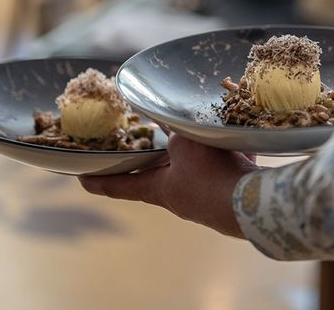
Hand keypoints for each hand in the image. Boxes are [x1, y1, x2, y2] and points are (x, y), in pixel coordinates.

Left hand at [79, 135, 257, 238]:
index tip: (81, 179)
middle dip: (158, 159)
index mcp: (160, 190)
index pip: (121, 186)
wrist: (252, 203)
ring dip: (199, 152)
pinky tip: (238, 141)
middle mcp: (181, 198)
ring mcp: (207, 199)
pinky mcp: (231, 193)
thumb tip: (179, 130)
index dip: (100, 181)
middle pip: (161, 175)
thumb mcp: (184, 144)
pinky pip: (225, 169)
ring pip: (197, 170)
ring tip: (202, 133)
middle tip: (150, 143)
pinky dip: (228, 154)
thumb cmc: (209, 175)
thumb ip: (175, 134)